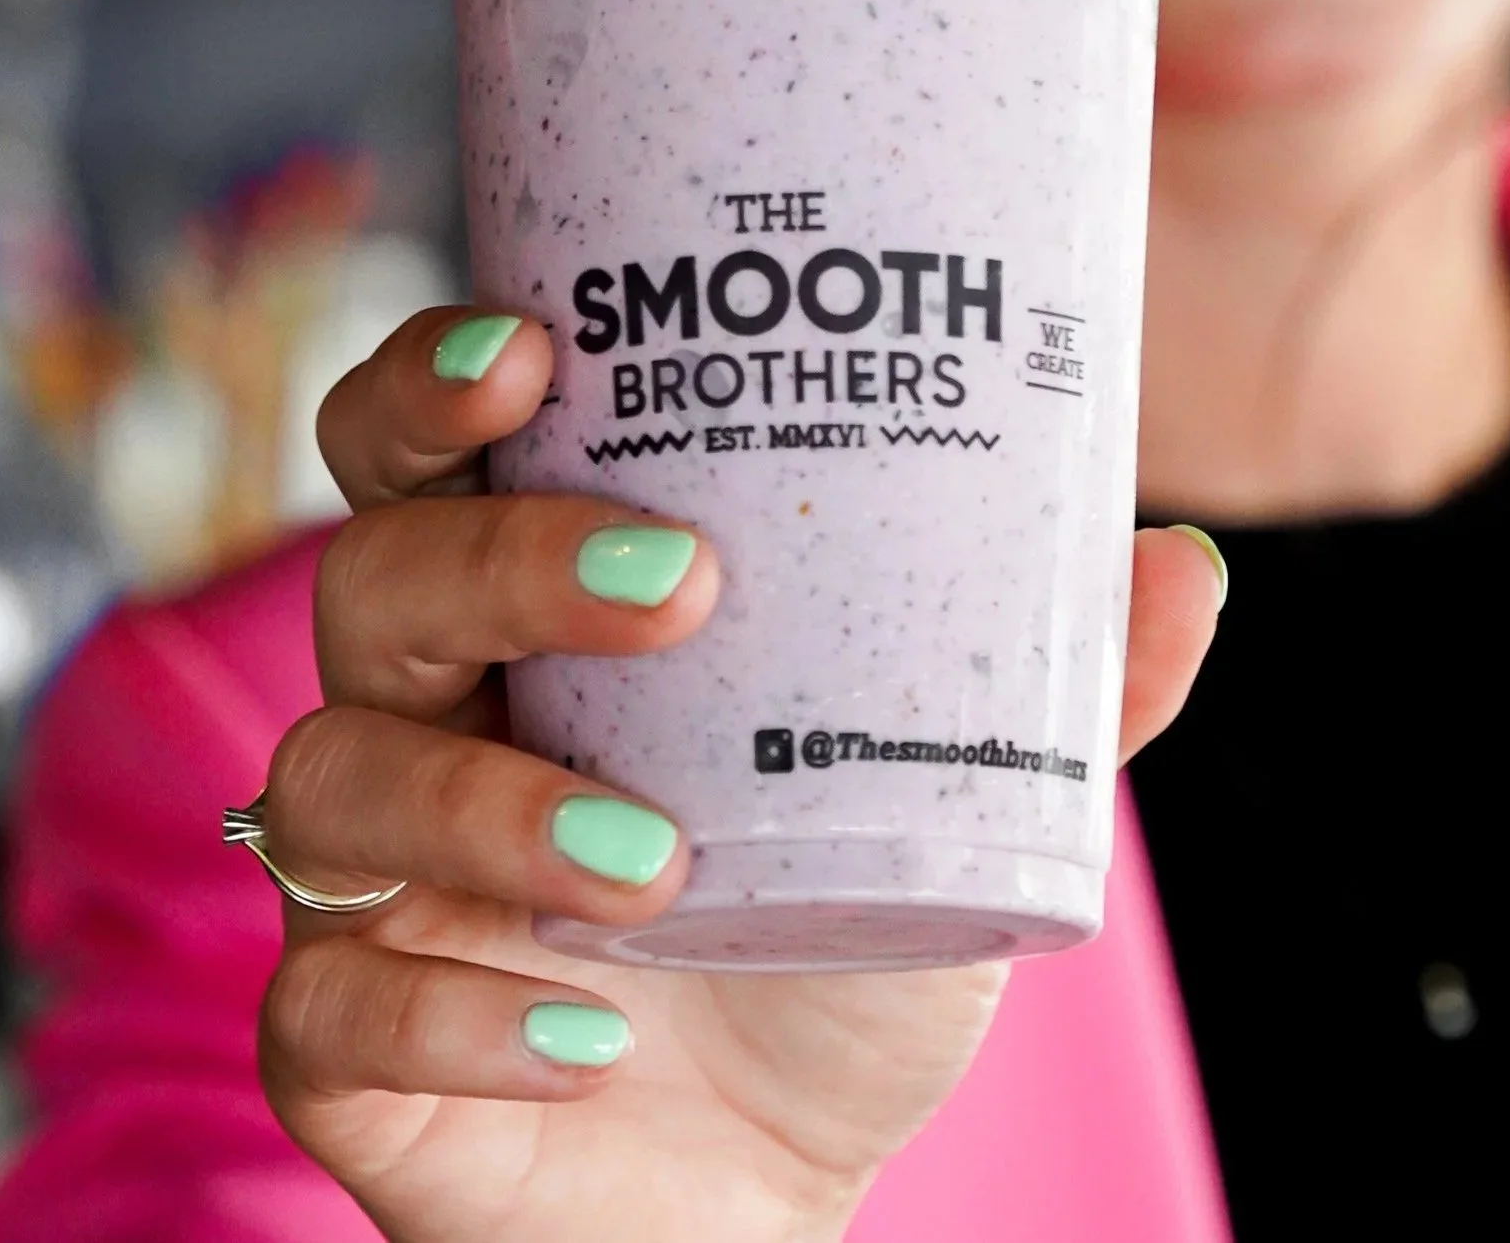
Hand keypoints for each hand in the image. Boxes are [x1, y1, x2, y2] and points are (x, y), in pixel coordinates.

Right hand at [256, 307, 1221, 1242]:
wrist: (780, 1180)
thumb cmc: (830, 931)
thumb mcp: (942, 799)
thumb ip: (1048, 689)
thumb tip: (1183, 562)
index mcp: (529, 608)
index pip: (417, 447)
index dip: (433, 380)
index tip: (535, 349)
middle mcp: (429, 710)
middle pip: (371, 574)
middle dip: (495, 557)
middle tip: (677, 579)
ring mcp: (371, 881)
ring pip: (334, 780)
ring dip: (487, 805)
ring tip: (655, 861)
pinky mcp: (349, 1050)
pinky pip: (326, 1009)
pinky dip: (451, 1016)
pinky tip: (580, 1033)